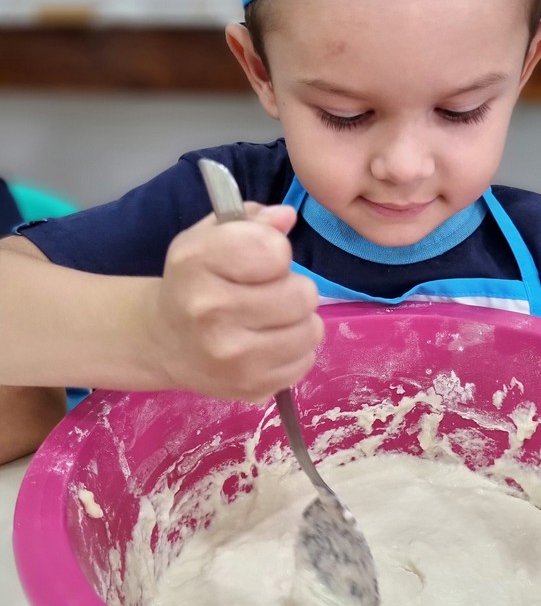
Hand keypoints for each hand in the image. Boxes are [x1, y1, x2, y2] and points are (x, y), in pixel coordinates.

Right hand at [150, 203, 322, 402]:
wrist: (164, 342)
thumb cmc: (195, 282)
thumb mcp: (209, 238)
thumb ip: (250, 220)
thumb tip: (285, 217)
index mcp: (197, 263)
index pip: (273, 250)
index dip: (276, 250)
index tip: (261, 259)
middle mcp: (211, 312)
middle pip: (302, 294)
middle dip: (293, 289)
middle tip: (271, 293)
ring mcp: (232, 357)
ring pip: (310, 330)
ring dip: (299, 322)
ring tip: (273, 319)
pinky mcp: (251, 387)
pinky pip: (305, 361)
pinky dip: (294, 352)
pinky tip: (268, 345)